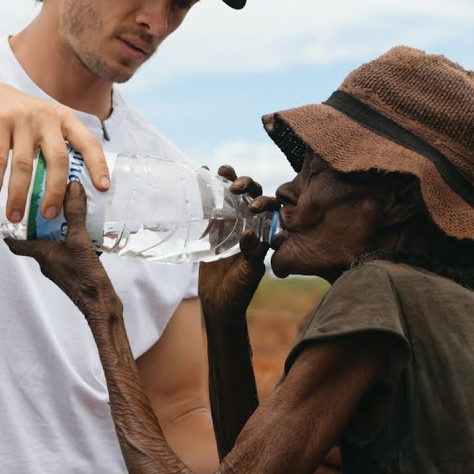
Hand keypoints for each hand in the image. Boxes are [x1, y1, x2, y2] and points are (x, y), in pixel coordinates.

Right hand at [0, 78, 110, 224]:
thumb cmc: (14, 115)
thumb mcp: (41, 121)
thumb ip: (54, 143)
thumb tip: (64, 188)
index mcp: (63, 118)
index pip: (88, 142)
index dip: (98, 165)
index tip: (103, 188)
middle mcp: (46, 116)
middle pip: (58, 159)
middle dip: (54, 191)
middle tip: (48, 214)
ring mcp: (22, 118)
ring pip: (25, 165)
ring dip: (19, 195)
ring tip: (15, 216)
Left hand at [5, 181, 119, 321]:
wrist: (101, 305)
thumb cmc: (85, 278)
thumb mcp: (79, 241)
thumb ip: (75, 214)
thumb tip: (72, 187)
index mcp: (41, 253)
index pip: (15, 242)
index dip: (9, 229)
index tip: (9, 213)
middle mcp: (47, 261)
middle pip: (36, 239)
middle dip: (40, 221)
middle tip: (46, 202)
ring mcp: (61, 267)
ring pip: (54, 244)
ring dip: (59, 229)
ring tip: (71, 211)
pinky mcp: (74, 270)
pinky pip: (69, 249)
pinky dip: (75, 238)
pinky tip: (89, 230)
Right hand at [198, 165, 276, 315]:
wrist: (219, 303)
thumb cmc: (240, 290)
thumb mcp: (249, 273)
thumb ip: (252, 254)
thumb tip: (250, 233)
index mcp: (266, 232)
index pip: (271, 208)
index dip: (265, 201)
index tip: (253, 206)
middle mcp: (251, 224)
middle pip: (253, 195)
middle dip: (246, 185)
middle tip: (235, 186)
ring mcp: (232, 223)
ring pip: (233, 196)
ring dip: (228, 180)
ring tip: (219, 170)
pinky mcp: (214, 227)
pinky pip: (213, 205)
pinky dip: (209, 189)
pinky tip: (202, 174)